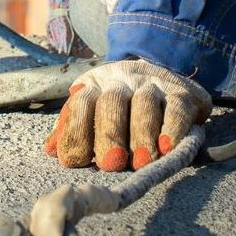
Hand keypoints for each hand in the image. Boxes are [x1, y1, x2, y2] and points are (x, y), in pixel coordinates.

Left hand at [43, 59, 209, 170]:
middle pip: (111, 103)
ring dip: (142, 135)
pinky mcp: (182, 93)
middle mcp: (122, 81)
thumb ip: (72, 129)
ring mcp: (153, 85)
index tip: (75, 160)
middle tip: (111, 163)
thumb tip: (52, 150)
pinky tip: (167, 146)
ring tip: (141, 162)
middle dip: (109, 134)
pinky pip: (177, 107)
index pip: (80, 104)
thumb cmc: (119, 105)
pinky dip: (173, 127)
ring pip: (145, 104)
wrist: (162, 72)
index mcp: (94, 86)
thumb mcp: (91, 110)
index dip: (75, 131)